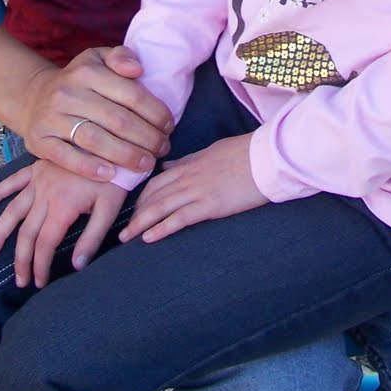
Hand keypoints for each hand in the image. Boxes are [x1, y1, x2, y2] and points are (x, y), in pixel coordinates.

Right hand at [0, 161, 126, 285]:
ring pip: (13, 210)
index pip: (44, 243)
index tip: (39, 283)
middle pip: (26, 233)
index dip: (39, 265)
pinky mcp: (37, 167)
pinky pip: (12, 181)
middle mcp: (44, 193)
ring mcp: (38, 179)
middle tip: (19, 281)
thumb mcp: (110, 208)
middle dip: (21, 260)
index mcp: (62, 205)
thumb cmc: (116, 177)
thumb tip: (77, 267)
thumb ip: (92, 238)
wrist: (112, 140)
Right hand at [19, 46, 173, 181]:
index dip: (156, 113)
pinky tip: (111, 175)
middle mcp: (68, 92)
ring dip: (126, 156)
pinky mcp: (39, 140)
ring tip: (146, 164)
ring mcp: (51, 117)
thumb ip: (121, 57)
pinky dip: (89, 168)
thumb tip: (138, 69)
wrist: (34, 97)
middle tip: (163, 148)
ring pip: (95, 140)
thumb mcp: (98, 59)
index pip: (132, 94)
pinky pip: (66, 157)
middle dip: (147, 138)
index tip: (169, 126)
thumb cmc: (79, 81)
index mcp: (88, 71)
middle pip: (118, 120)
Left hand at [120, 135, 267, 244]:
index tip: (134, 210)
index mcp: (190, 164)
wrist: (267, 157)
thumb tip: (170, 164)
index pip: (157, 181)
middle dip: (136, 213)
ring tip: (125, 238)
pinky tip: (148, 239)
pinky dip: (161, 229)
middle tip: (123, 229)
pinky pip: (179, 219)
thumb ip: (189, 160)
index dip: (142, 197)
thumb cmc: (246, 153)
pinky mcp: (209, 205)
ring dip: (139, 224)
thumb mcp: (212, 152)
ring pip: (160, 208)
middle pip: (153, 195)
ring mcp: (197, 191)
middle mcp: (188, 177)